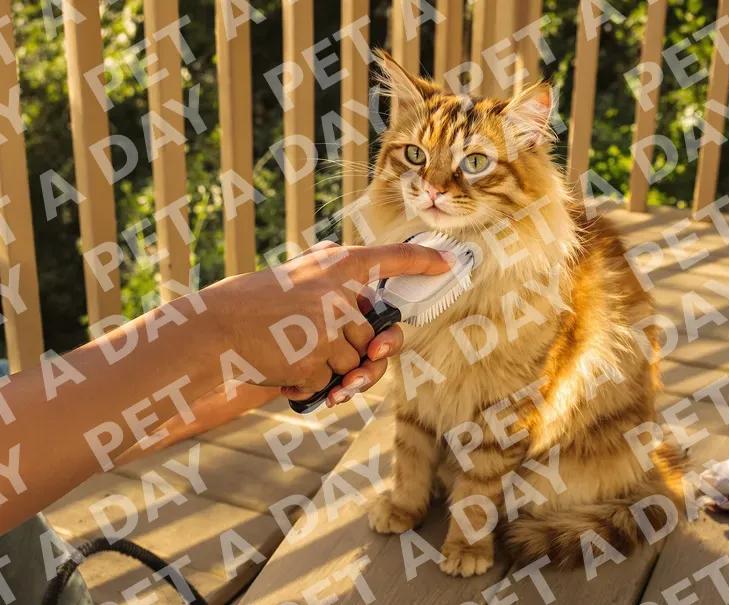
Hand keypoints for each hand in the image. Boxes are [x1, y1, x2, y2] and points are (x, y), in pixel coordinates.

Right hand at [204, 240, 452, 404]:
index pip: (390, 258)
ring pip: (353, 364)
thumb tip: (367, 301)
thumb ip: (332, 282)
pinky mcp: (316, 359)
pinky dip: (308, 385)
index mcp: (335, 266)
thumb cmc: (253, 305)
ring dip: (327, 369)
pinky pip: (330, 383)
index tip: (451, 262)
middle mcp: (339, 293)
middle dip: (348, 350)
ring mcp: (329, 327)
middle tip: (308, 340)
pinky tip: (282, 367)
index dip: (424, 260)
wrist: (213, 329)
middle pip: (371, 338)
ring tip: (289, 350)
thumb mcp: (297, 277)